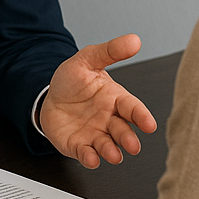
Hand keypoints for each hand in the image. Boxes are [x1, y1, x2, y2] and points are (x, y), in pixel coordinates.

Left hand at [40, 34, 156, 168]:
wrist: (50, 95)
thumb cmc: (73, 80)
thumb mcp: (88, 59)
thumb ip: (110, 51)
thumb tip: (134, 40)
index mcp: (115, 99)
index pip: (132, 108)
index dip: (141, 116)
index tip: (149, 124)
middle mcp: (109, 119)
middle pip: (123, 131)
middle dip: (128, 139)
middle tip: (132, 145)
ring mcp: (95, 134)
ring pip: (107, 146)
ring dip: (111, 151)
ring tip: (113, 154)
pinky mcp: (79, 146)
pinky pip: (86, 153)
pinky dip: (90, 158)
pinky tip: (91, 158)